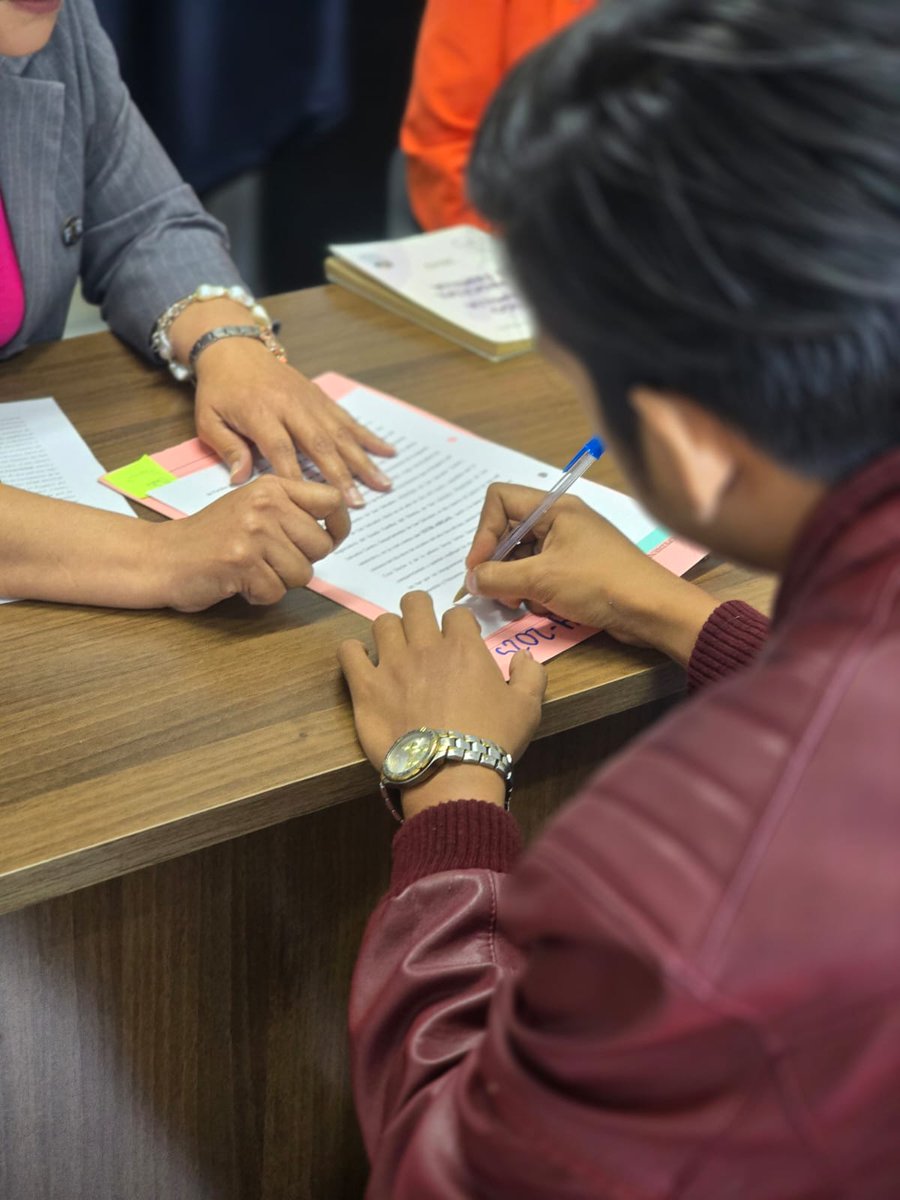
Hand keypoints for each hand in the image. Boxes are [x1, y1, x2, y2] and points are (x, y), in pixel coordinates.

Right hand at [150, 474, 348, 610]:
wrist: (163, 556)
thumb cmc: (211, 537)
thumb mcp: (252, 507)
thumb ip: (291, 512)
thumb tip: (336, 530)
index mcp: (272, 487)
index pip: (332, 500)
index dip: (339, 526)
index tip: (331, 539)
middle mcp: (265, 504)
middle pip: (321, 545)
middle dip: (302, 562)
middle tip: (271, 560)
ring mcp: (253, 532)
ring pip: (302, 573)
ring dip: (280, 582)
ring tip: (251, 569)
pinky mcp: (241, 561)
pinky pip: (276, 592)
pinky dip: (259, 595)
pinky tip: (238, 581)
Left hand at [192, 338, 394, 507]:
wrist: (234, 348)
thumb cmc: (220, 389)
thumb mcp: (208, 419)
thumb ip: (227, 449)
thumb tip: (240, 481)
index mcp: (260, 412)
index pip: (281, 449)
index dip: (296, 476)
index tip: (311, 502)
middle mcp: (290, 406)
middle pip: (319, 443)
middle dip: (341, 475)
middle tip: (358, 503)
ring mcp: (310, 401)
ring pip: (341, 433)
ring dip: (363, 460)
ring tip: (383, 483)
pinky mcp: (321, 398)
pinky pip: (347, 419)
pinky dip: (369, 437)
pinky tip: (388, 451)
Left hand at [339, 591, 545, 816]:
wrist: (451, 774)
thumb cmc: (492, 740)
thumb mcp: (528, 708)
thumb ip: (530, 674)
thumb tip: (523, 655)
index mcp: (463, 647)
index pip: (456, 613)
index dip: (458, 624)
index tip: (459, 640)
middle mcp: (425, 647)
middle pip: (415, 604)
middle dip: (419, 611)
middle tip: (422, 631)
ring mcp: (392, 664)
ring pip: (383, 623)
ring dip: (390, 631)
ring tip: (394, 649)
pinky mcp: (365, 687)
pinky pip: (348, 652)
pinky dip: (353, 652)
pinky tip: (361, 662)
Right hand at [465, 484, 716, 666]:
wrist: (651, 610)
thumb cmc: (599, 583)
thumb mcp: (541, 579)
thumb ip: (497, 578)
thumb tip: (470, 580)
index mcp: (554, 508)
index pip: (499, 500)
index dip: (483, 532)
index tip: (479, 567)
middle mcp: (560, 521)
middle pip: (508, 533)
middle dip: (498, 565)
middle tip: (497, 593)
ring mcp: (568, 546)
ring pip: (521, 558)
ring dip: (516, 584)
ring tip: (524, 604)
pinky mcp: (576, 570)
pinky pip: (540, 575)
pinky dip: (535, 593)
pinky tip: (546, 609)